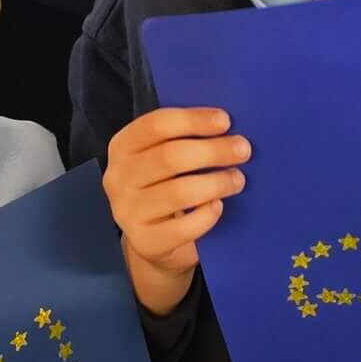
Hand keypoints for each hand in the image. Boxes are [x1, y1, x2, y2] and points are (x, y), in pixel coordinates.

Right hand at [101, 107, 246, 315]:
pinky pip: (183, 228)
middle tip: (242, 150)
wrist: (152, 240)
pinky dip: (206, 215)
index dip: (193, 120)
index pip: (156, 125)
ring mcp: (128, 212)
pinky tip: (219, 206)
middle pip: (169, 157)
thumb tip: (225, 126)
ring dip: (216, 182)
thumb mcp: (161, 159)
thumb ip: (183, 140)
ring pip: (178, 192)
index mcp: (122, 147)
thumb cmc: (164, 187)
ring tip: (237, 179)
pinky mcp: (145, 241)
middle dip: (212, 151)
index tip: (225, 121)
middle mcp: (118, 178)